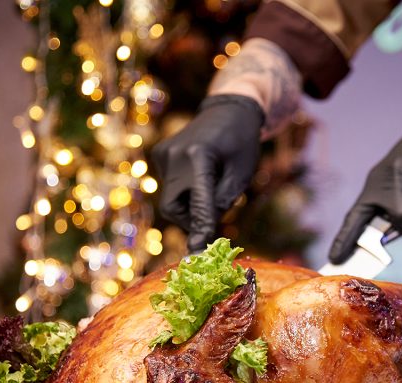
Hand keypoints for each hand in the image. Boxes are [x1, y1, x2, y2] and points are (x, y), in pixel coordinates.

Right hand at [151, 94, 263, 251]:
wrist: (229, 109)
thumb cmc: (242, 143)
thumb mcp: (242, 174)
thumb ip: (221, 202)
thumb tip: (203, 229)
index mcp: (199, 156)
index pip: (199, 203)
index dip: (200, 229)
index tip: (197, 254)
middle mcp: (174, 155)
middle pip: (174, 207)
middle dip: (191, 218)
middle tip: (212, 216)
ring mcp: (163, 153)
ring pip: (171, 199)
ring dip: (189, 204)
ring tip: (211, 184)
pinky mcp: (160, 154)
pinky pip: (170, 185)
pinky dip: (184, 190)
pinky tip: (200, 171)